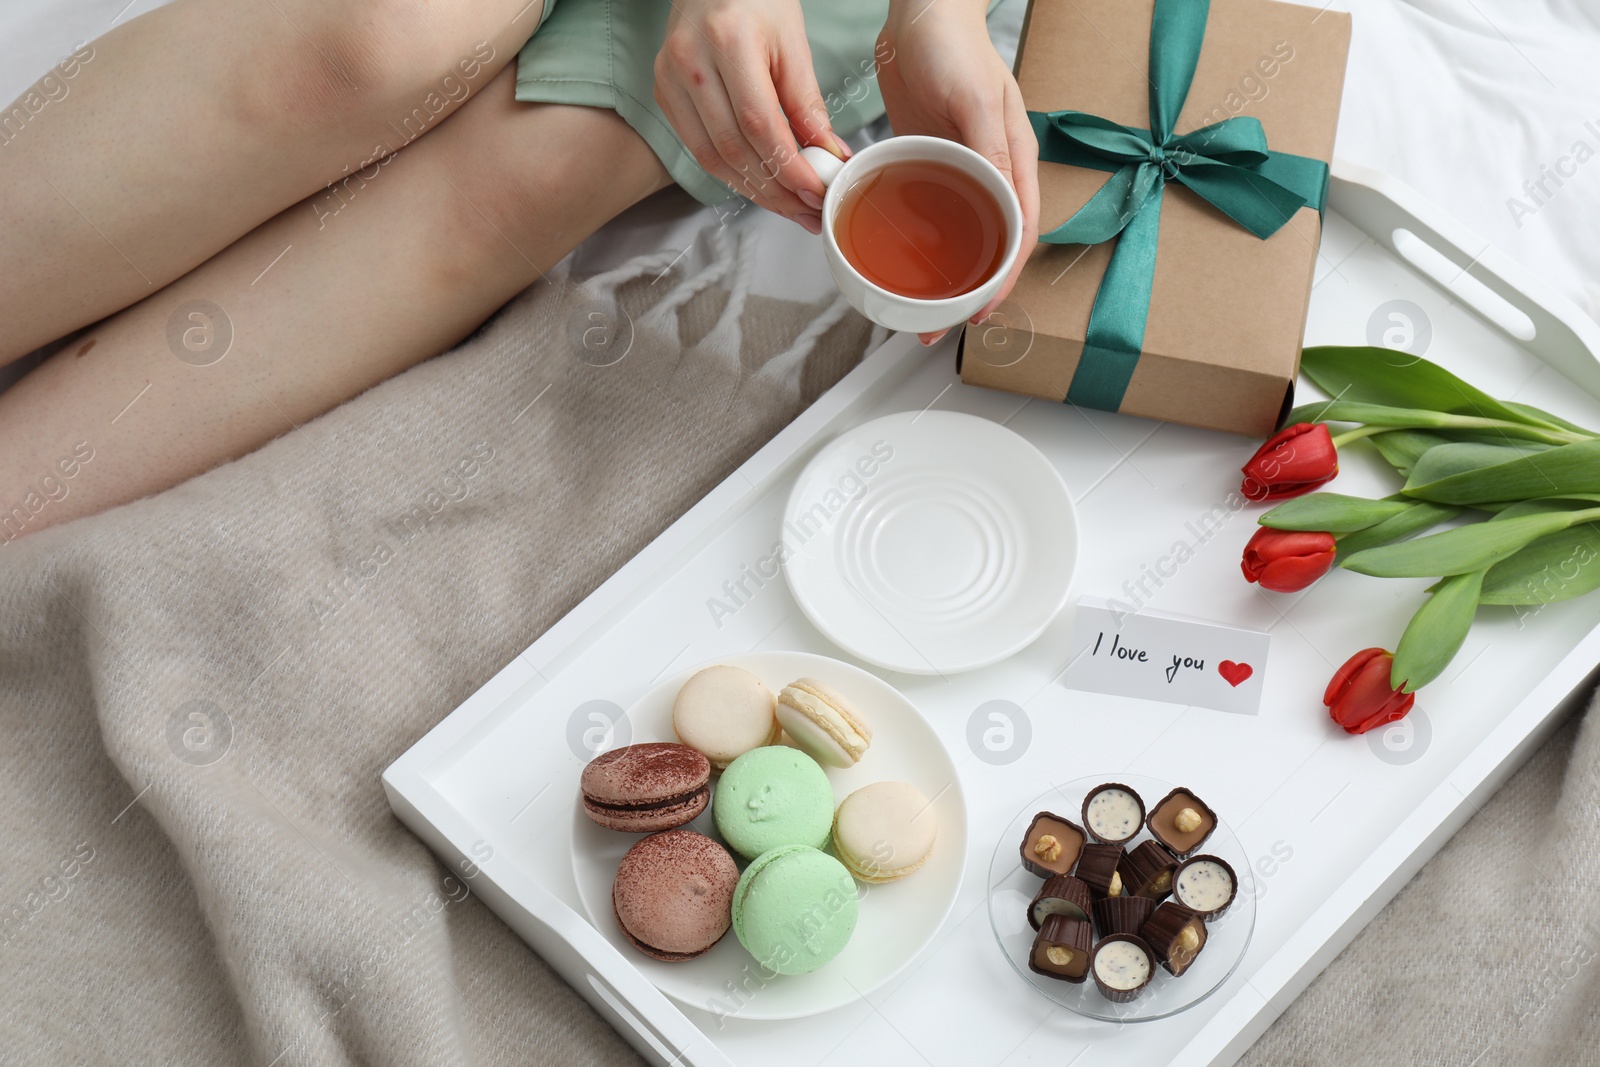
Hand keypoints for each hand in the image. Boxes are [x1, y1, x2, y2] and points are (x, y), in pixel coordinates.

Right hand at [654, 0, 852, 231]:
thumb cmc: (757, 0)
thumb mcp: (792, 43)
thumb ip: (808, 104)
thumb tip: (830, 156)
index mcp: (728, 41)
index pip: (759, 125)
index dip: (789, 168)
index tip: (815, 193)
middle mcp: (690, 62)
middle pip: (733, 149)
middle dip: (775, 190)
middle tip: (807, 211)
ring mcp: (669, 79)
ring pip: (711, 158)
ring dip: (754, 190)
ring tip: (788, 206)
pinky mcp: (664, 93)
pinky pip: (698, 148)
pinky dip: (732, 173)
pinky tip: (759, 184)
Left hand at [876, 0, 1039, 344]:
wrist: (918, 14)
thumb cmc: (956, 46)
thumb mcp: (977, 101)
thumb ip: (991, 151)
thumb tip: (1003, 198)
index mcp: (1013, 165)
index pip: (1018, 237)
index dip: (1002, 281)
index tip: (981, 313)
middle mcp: (989, 175)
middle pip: (988, 248)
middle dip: (968, 292)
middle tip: (937, 326)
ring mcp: (957, 172)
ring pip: (956, 238)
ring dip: (940, 275)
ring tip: (916, 308)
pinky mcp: (925, 163)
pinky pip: (925, 213)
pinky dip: (915, 242)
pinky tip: (896, 260)